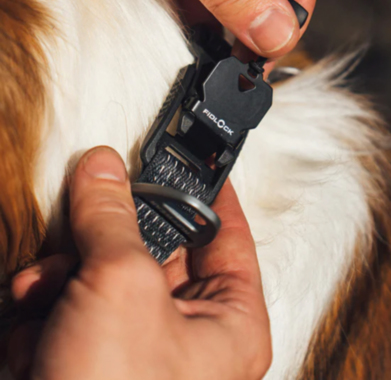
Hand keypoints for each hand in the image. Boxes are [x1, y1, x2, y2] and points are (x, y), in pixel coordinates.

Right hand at [8, 147, 270, 379]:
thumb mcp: (120, 287)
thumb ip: (112, 219)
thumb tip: (104, 171)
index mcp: (228, 318)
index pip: (227, 232)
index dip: (210, 191)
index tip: (194, 160)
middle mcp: (189, 333)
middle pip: (157, 249)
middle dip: (113, 234)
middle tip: (94, 208)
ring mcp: (138, 348)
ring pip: (107, 276)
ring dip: (68, 274)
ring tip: (47, 285)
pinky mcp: (92, 362)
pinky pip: (75, 310)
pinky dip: (48, 311)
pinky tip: (34, 330)